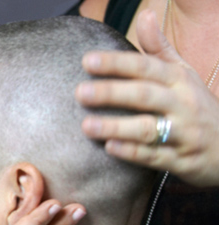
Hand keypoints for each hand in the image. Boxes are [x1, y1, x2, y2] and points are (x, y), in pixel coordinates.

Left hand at [75, 9, 218, 186]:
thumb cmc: (195, 106)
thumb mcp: (182, 74)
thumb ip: (159, 49)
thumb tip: (145, 14)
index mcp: (179, 80)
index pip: (146, 67)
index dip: (117, 63)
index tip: (87, 60)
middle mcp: (182, 104)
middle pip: (144, 95)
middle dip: (112, 92)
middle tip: (79, 92)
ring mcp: (182, 133)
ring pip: (148, 128)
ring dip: (116, 127)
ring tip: (86, 126)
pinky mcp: (180, 159)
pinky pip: (155, 156)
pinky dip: (132, 153)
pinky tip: (110, 149)